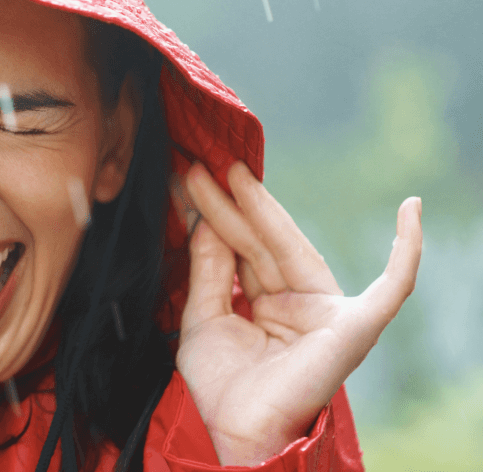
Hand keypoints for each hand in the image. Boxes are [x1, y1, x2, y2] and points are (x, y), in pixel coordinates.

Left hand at [172, 161, 421, 465]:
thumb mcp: (204, 317)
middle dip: (231, 205)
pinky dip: (407, 250)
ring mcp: (326, 313)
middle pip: (262, 243)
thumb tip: (206, 219)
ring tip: (231, 171)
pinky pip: (392, 288)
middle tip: (202, 167)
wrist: (237, 435)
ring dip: (262, 209)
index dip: (217, 215)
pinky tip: (411, 209)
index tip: (190, 180)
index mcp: (268, 304)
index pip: (241, 249)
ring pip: (294, 249)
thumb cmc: (223, 387)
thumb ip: (209, 269)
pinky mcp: (353, 328)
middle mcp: (299, 303)